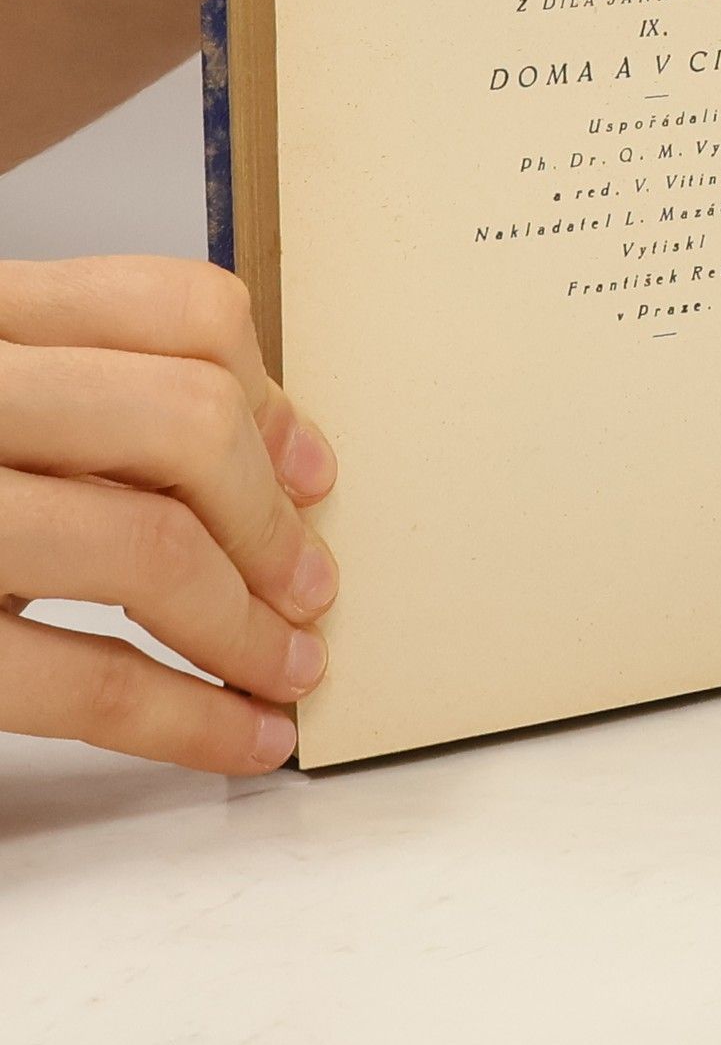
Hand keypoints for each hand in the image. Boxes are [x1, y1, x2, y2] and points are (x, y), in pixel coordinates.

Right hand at [0, 258, 337, 772]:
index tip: (312, 473)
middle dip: (271, 521)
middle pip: (184, 420)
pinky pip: (84, 681)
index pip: (178, 309)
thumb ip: (105, 399)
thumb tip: (289, 453)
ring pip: (147, 548)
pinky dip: (190, 720)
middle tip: (311, 587)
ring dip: (250, 628)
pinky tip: (242, 735)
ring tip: (290, 667)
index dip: (271, 399)